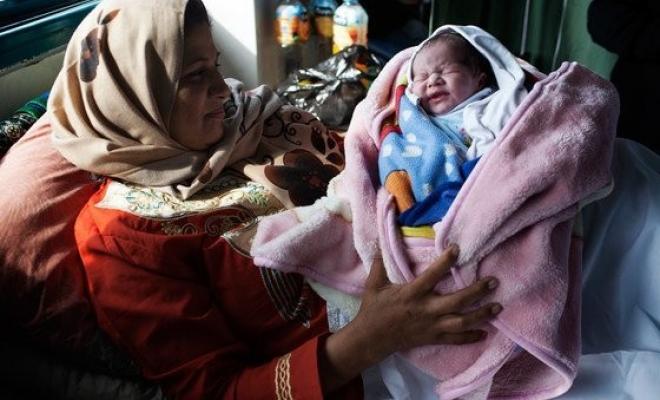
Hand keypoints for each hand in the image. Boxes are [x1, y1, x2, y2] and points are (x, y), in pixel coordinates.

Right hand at [355, 245, 501, 362]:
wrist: (371, 339)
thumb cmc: (373, 309)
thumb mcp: (374, 285)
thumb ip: (379, 264)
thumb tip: (380, 241)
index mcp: (412, 293)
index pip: (432, 275)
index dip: (446, 261)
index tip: (458, 248)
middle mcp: (425, 310)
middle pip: (457, 301)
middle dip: (477, 291)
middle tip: (493, 281)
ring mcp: (431, 326)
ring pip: (462, 321)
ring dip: (481, 314)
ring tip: (498, 306)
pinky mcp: (432, 338)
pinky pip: (456, 339)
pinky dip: (471, 337)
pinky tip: (485, 332)